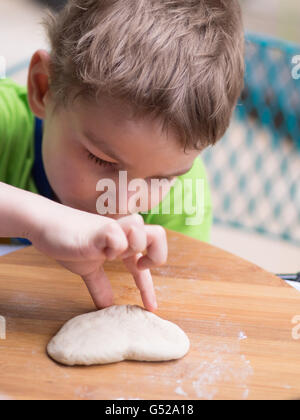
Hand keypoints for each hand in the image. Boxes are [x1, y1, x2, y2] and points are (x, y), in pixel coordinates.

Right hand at [31, 204, 167, 310]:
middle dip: (156, 255)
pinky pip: (118, 236)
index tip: (151, 307)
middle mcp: (122, 235)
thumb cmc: (68, 242)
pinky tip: (99, 253)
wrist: (45, 225)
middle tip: (137, 267)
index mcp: (123, 244)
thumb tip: (105, 305)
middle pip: (159, 234)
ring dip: (133, 246)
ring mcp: (112, 230)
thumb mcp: (87, 269)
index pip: (146, 262)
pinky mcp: (99, 229)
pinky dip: (114, 248)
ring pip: (142, 229)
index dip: (150, 288)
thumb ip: (99, 284)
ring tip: (112, 256)